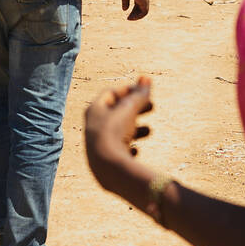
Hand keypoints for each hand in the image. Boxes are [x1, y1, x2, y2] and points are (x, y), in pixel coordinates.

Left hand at [83, 76, 157, 202]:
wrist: (107, 167)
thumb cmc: (115, 132)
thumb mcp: (129, 109)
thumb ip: (139, 95)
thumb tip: (147, 78)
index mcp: (94, 110)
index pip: (110, 94)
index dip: (128, 90)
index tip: (144, 91)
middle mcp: (93, 126)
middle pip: (115, 112)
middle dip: (135, 108)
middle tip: (152, 106)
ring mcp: (97, 144)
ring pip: (118, 131)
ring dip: (134, 128)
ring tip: (149, 130)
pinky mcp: (104, 160)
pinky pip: (117, 150)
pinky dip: (128, 147)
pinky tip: (136, 150)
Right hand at [121, 0, 149, 20]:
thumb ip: (125, 3)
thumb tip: (124, 10)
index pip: (137, 7)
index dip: (133, 12)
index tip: (127, 15)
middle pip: (140, 10)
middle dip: (134, 15)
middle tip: (128, 18)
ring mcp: (145, 0)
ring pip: (143, 12)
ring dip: (136, 17)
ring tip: (129, 18)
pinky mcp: (145, 2)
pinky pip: (144, 12)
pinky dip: (139, 16)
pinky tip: (132, 17)